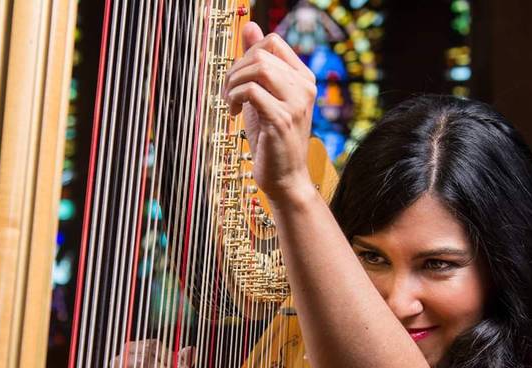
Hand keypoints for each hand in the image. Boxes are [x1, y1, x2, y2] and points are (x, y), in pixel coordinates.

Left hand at [224, 22, 316, 205]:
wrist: (284, 178)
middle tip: (227, 93)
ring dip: (233, 83)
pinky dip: (234, 98)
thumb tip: (250, 26)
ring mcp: (296, 103)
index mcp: (303, 79)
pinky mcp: (282, 119)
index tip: (237, 79)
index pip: (273, 42)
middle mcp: (304, 87)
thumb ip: (257, 62)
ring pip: (257, 68)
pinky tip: (233, 113)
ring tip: (229, 102)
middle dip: (234, 70)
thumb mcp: (262, 95)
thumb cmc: (270, 139)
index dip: (247, 54)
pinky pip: (251, 91)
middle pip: (261, 54)